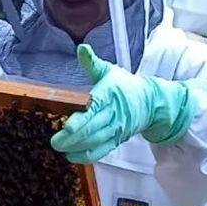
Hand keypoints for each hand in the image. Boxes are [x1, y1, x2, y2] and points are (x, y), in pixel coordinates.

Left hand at [50, 44, 195, 163]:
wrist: (151, 103)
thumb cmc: (125, 85)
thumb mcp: (109, 70)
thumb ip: (92, 62)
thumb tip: (82, 48)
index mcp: (109, 95)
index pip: (94, 108)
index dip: (81, 119)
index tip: (67, 125)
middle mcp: (113, 114)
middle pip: (93, 128)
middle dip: (73, 137)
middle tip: (54, 141)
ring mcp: (116, 129)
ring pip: (96, 141)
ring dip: (77, 147)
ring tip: (60, 148)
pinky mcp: (117, 139)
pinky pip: (102, 150)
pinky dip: (87, 156)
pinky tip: (72, 157)